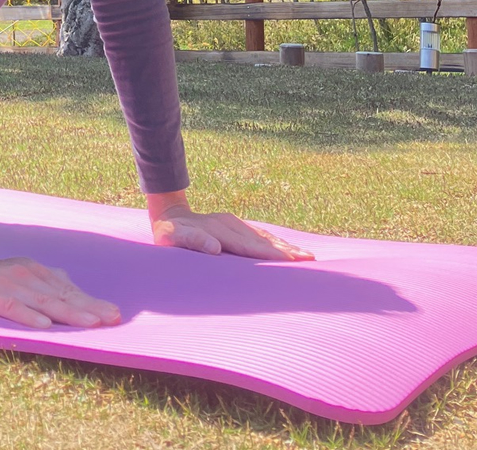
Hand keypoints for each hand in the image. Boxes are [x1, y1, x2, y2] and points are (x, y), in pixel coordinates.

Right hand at [0, 247, 120, 329]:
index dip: (92, 303)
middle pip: (62, 297)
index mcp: (37, 273)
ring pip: (43, 303)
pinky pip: (12, 307)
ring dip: (68, 313)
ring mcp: (9, 285)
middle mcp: (27, 277)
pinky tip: (44, 326)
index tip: (116, 315)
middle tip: (112, 319)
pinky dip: (28, 316)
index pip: (69, 291)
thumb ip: (47, 282)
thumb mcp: (23, 276)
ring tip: (90, 323)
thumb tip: (72, 287)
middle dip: (89, 309)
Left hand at [149, 194, 314, 261]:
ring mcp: (233, 223)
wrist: (166, 215)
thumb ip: (194, 242)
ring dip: (285, 245)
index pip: (249, 245)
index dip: (270, 254)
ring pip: (263, 235)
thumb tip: (215, 248)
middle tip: (309, 260)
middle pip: (262, 239)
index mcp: (218, 230)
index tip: (291, 261)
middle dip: (286, 250)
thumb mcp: (174, 238)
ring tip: (306, 255)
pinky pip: (258, 234)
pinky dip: (275, 241)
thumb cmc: (169, 234)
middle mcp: (229, 224)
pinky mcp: (233, 225)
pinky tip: (287, 248)